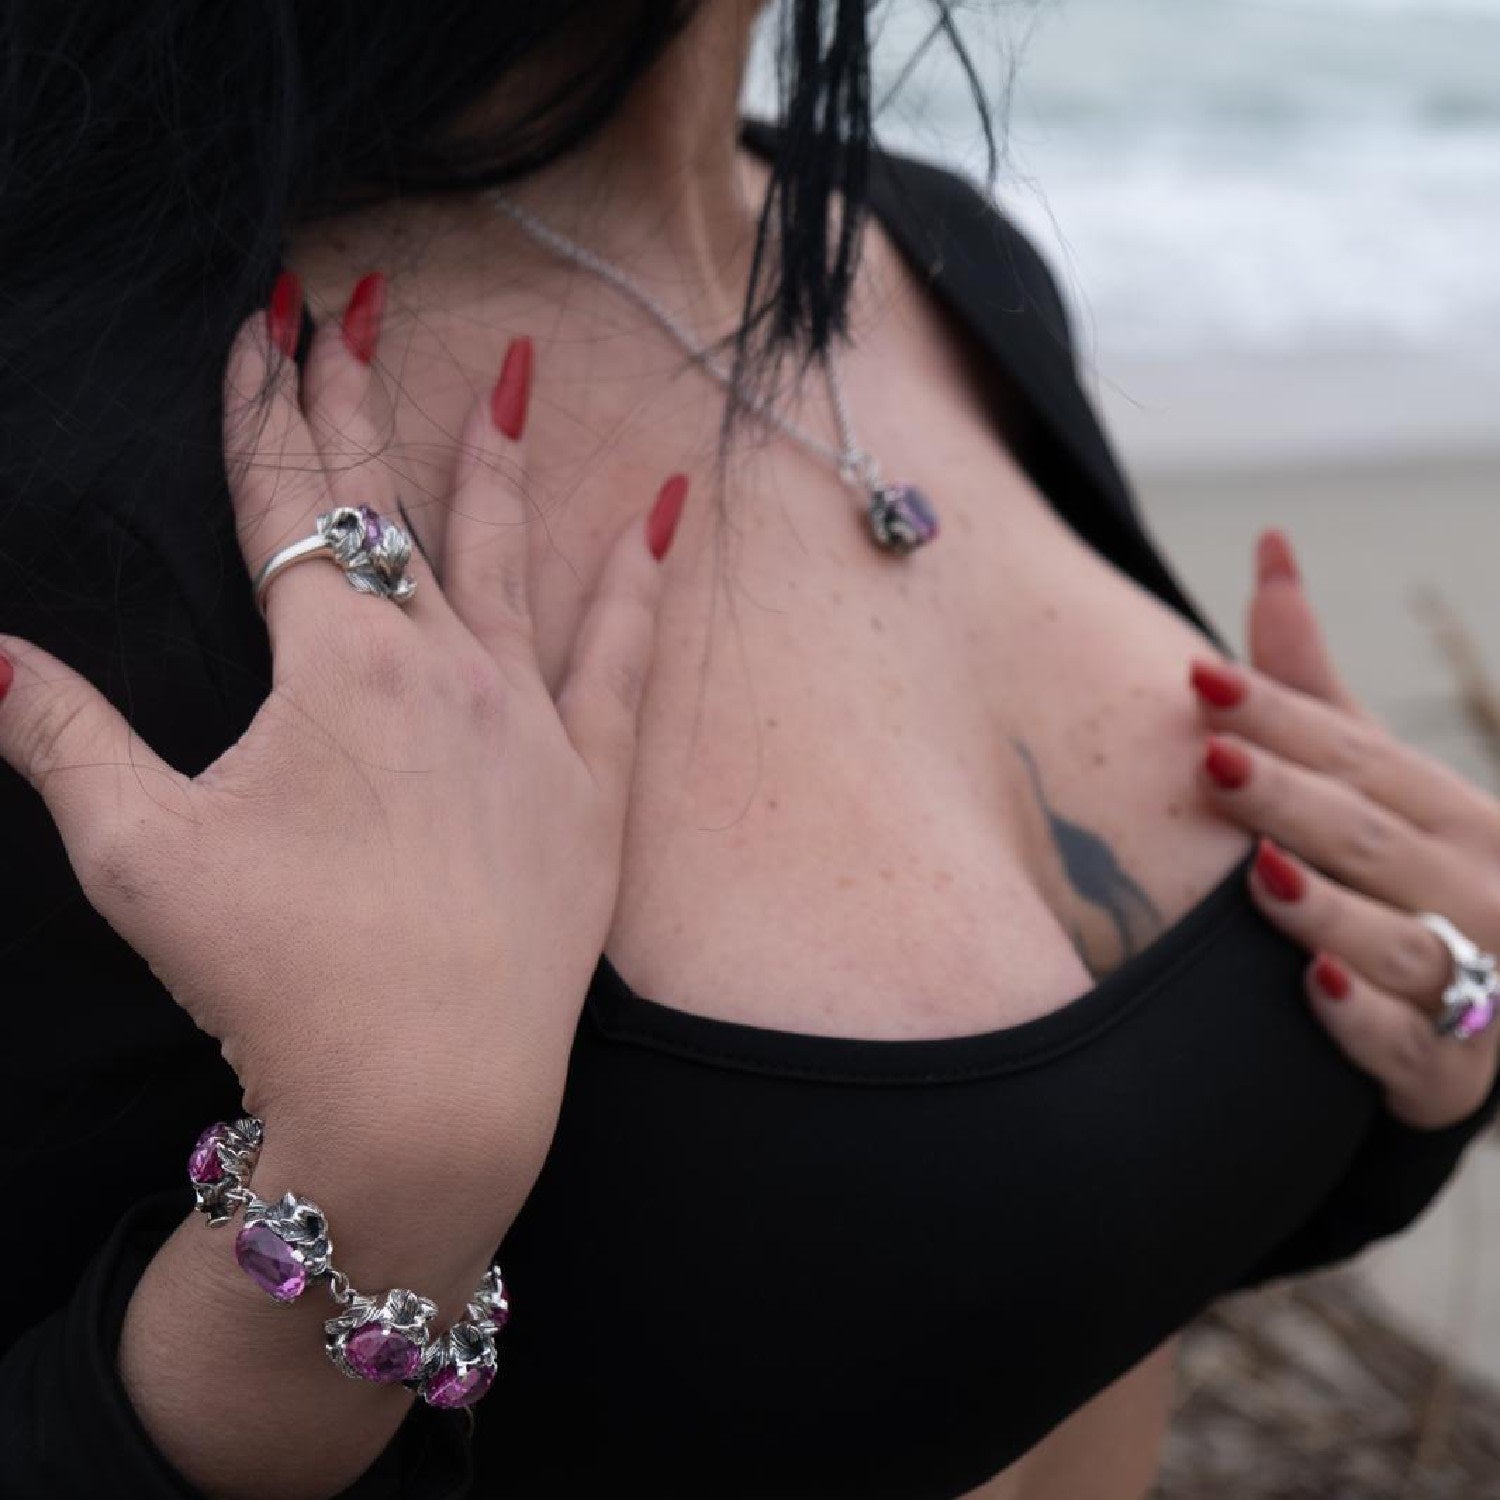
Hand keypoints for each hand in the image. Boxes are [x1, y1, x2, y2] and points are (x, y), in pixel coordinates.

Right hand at [0, 294, 687, 1197]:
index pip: (286, 502)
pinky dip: (639, 578)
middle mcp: (442, 667)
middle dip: (360, 397)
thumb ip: (61, 736)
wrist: (428, 1090)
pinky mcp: (591, 783)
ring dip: (498, 455)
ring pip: (509, 556)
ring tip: (512, 367)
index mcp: (335, 667)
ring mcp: (529, 721)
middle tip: (350, 304)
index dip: (262, 408)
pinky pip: (623, 655)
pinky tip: (660, 507)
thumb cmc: (281, 977)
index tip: (257, 324)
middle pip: (391, 504)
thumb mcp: (144, 855)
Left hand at [1189, 530, 1499, 1130]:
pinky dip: (1365, 1018)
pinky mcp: (1450, 1068)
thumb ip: (1309, 685)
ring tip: (1261, 874)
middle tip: (1213, 765)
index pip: (1354, 754)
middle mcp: (1471, 882)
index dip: (1279, 719)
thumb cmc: (1401, 872)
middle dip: (1292, 801)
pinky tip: (1318, 986)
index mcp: (1447, 808)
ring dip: (1328, 908)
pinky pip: (1410, 1044)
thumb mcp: (1370, 776)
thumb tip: (1268, 544)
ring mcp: (1477, 977)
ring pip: (1400, 939)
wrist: (1493, 1008)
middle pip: (1369, 836)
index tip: (1199, 683)